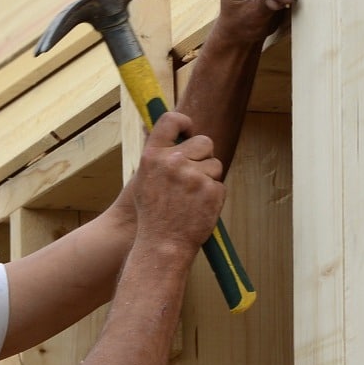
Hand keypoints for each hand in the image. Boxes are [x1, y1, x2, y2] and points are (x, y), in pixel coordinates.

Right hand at [132, 111, 225, 254]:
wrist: (162, 244)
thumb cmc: (153, 214)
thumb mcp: (144, 180)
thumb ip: (158, 157)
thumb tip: (175, 134)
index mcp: (153, 156)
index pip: (170, 120)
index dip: (184, 122)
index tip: (188, 130)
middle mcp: (173, 162)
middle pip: (204, 142)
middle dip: (204, 156)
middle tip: (193, 176)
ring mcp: (194, 176)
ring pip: (215, 165)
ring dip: (208, 179)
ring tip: (191, 199)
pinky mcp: (211, 191)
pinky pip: (219, 185)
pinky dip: (213, 197)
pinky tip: (198, 209)